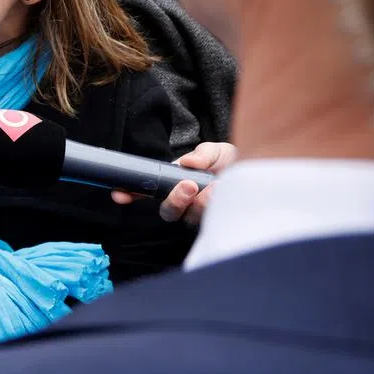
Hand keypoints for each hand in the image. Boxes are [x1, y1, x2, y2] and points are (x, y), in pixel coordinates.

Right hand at [111, 141, 236, 224]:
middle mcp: (182, 202)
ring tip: (216, 186)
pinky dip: (216, 206)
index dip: (130, 194)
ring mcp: (198, 215)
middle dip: (175, 200)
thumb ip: (201, 154)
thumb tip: (186, 163)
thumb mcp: (215, 151)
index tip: (119, 195)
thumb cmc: (227, 162)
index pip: (146, 192)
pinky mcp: (215, 222)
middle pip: (167, 212)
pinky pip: (210, 220)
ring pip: (189, 217)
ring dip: (201, 203)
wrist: (254, 173)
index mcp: (173, 183)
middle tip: (189, 185)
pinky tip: (223, 192)